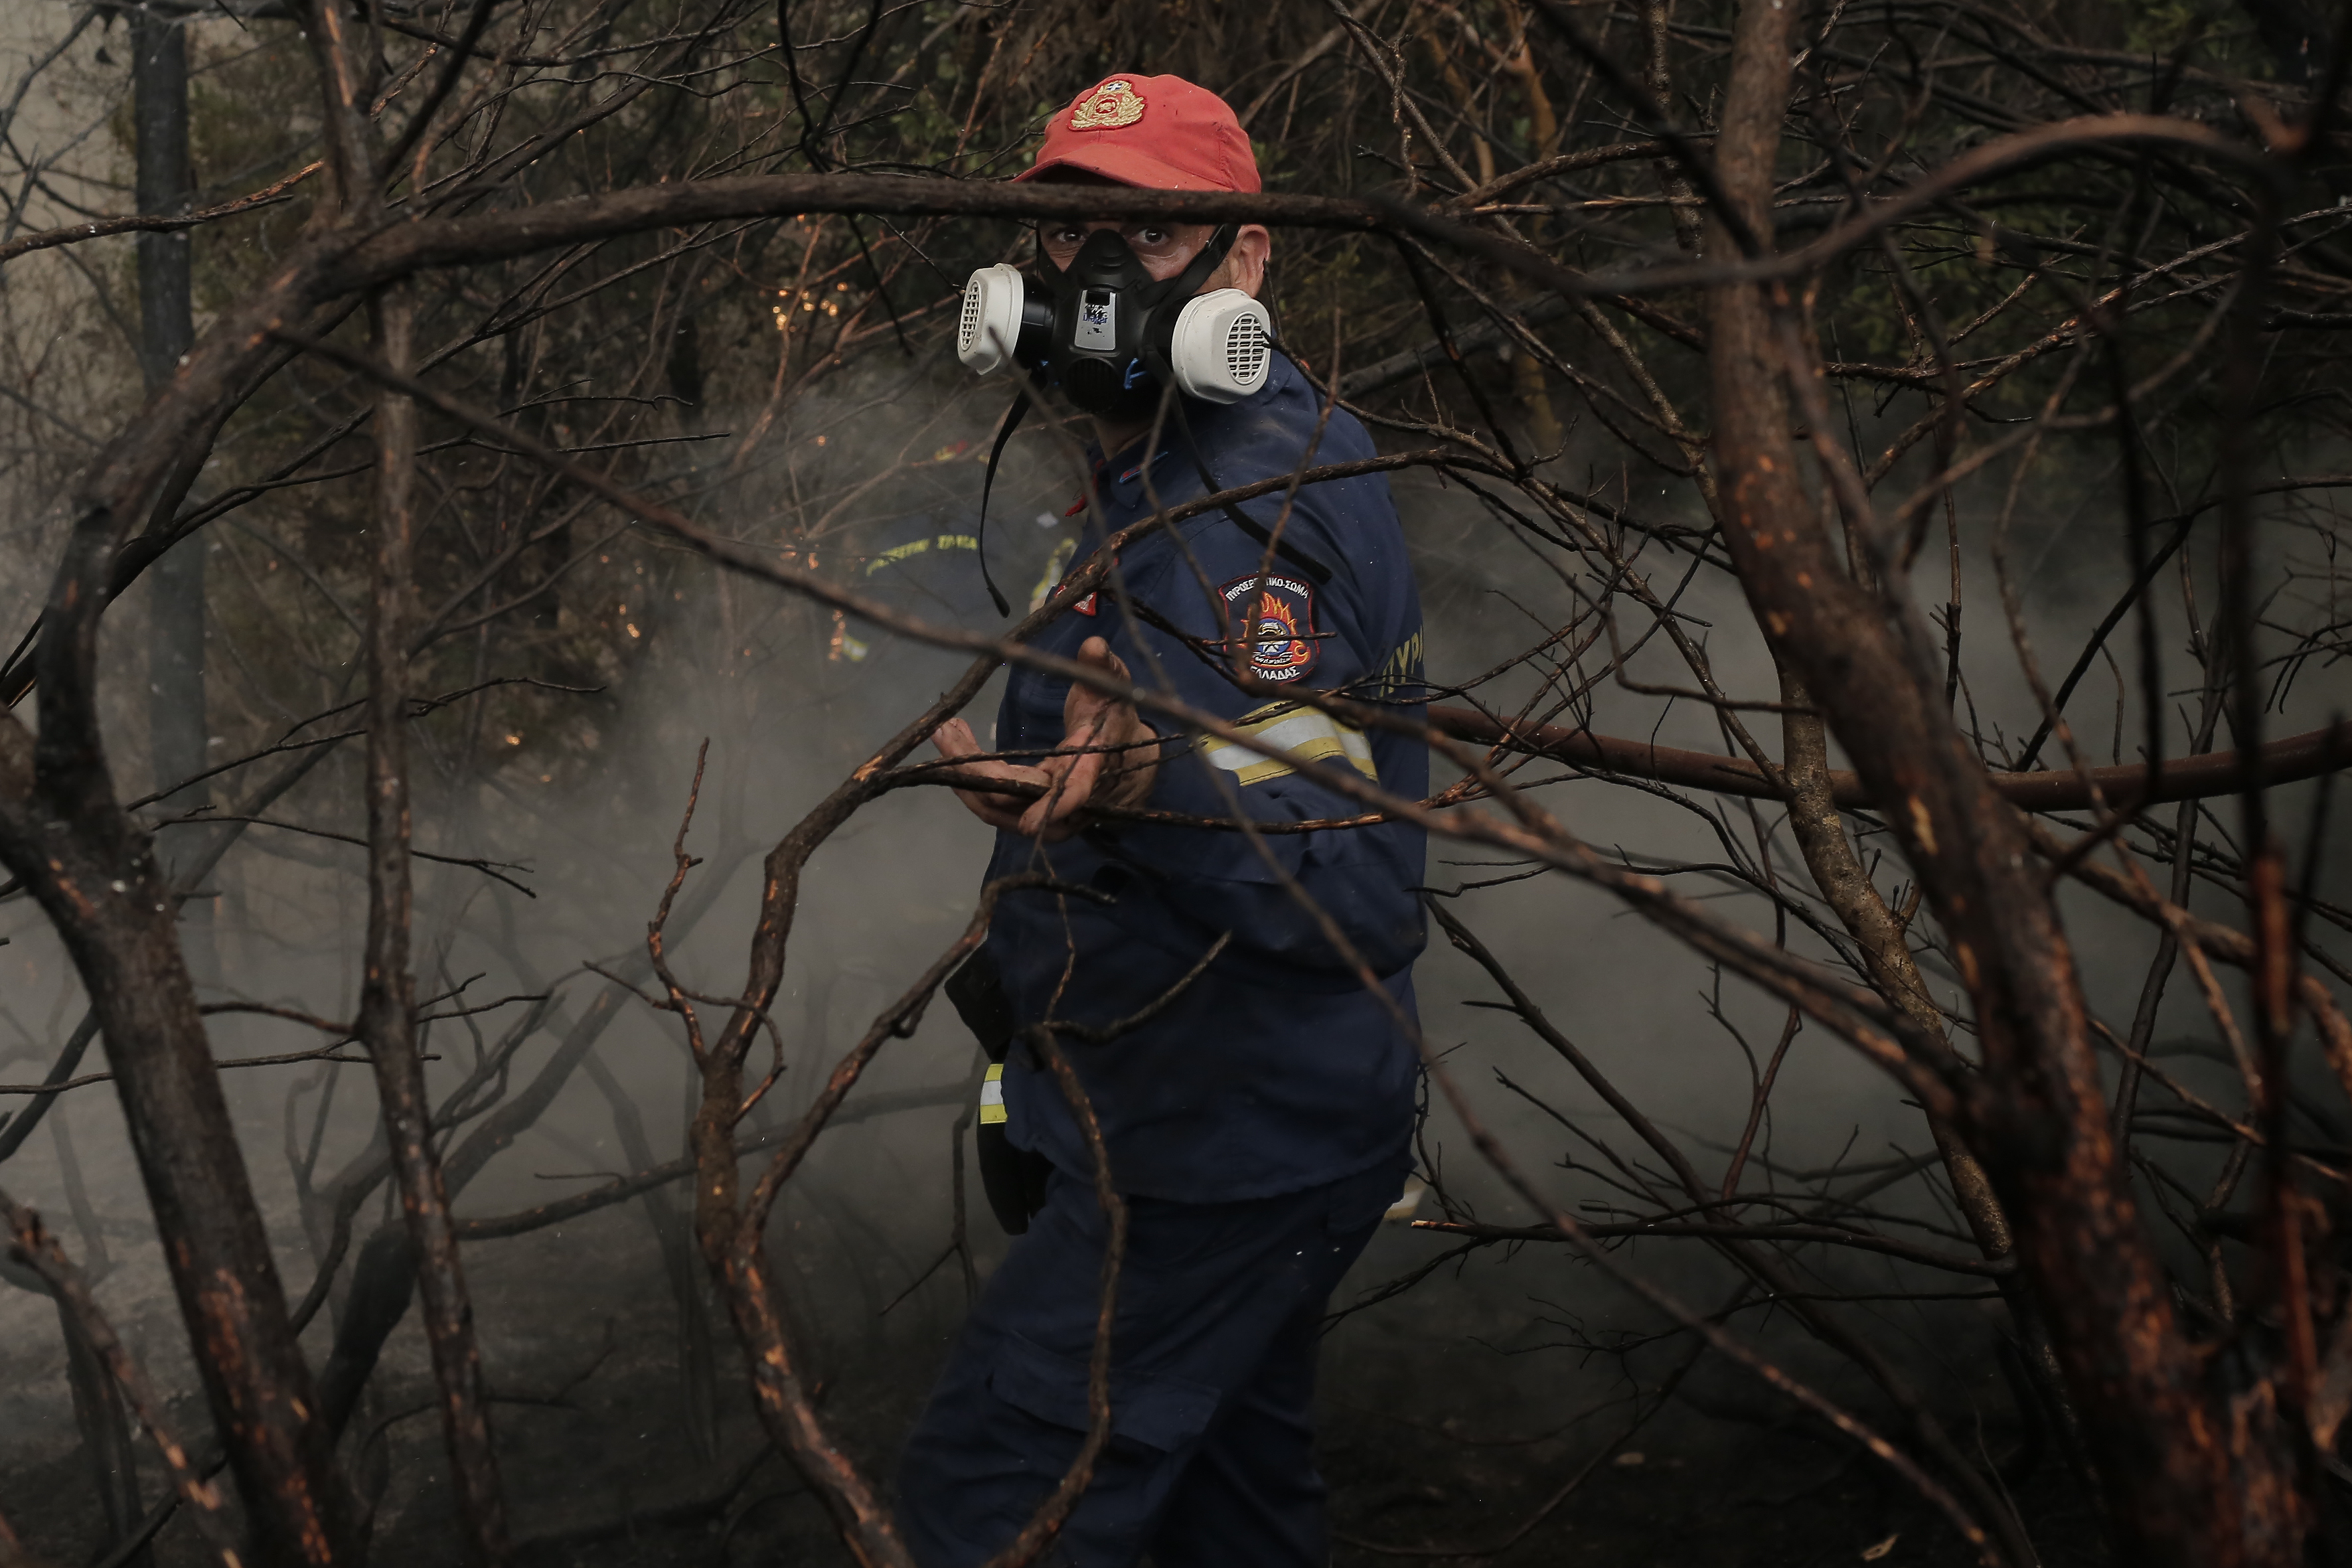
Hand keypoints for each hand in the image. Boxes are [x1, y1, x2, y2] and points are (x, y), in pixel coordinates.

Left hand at [930, 637, 1158, 842]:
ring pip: (995, 805)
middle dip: (975, 773)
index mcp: (1090, 771)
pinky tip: (952, 742)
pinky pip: (991, 799)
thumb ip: (1103, 668)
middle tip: (944, 729)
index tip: (1029, 823)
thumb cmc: (1115, 719)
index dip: (1055, 808)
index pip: (1075, 795)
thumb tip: (1094, 646)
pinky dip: (968, 776)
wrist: (1123, 760)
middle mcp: (1064, 801)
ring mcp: (1041, 807)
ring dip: (963, 775)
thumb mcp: (1114, 688)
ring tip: (943, 731)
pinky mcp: (1024, 805)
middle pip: (1014, 802)